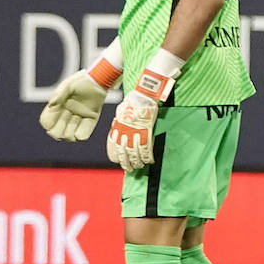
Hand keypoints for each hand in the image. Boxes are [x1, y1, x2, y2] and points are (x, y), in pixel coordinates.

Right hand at [39, 71, 109, 140]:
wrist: (98, 80)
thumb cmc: (81, 81)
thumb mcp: (68, 86)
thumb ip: (60, 95)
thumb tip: (51, 105)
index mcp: (57, 107)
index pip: (46, 122)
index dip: (48, 123)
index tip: (54, 117)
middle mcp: (66, 115)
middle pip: (57, 133)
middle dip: (59, 129)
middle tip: (67, 115)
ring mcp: (78, 119)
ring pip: (69, 136)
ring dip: (71, 130)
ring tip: (77, 116)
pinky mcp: (90, 120)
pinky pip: (84, 134)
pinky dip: (82, 134)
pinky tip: (82, 125)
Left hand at [106, 50, 180, 171]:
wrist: (142, 95)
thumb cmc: (132, 101)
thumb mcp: (120, 111)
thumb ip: (119, 122)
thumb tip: (118, 128)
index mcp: (117, 127)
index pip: (113, 146)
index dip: (115, 155)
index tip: (117, 161)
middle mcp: (125, 132)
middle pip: (124, 152)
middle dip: (126, 162)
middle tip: (128, 169)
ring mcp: (136, 132)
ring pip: (135, 152)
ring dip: (137, 161)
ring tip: (139, 167)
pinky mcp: (147, 131)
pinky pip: (147, 147)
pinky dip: (148, 156)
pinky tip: (150, 161)